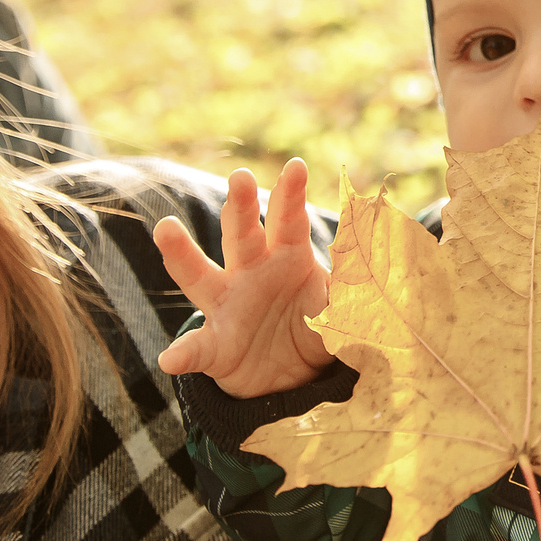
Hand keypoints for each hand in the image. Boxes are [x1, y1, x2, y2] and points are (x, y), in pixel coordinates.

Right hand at [156, 157, 336, 397]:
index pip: (290, 221)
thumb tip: (374, 290)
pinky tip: (170, 358)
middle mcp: (251, 272)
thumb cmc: (314, 324)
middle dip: (241, 206)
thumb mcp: (338, 307)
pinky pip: (196, 349)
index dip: (292, 195)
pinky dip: (183, 354)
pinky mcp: (214, 347)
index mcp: (287, 256)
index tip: (296, 166)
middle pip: (243, 234)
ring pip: (200, 275)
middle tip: (240, 176)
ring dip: (182, 252)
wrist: (294, 374)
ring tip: (166, 228)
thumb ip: (351, 295)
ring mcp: (227, 306)